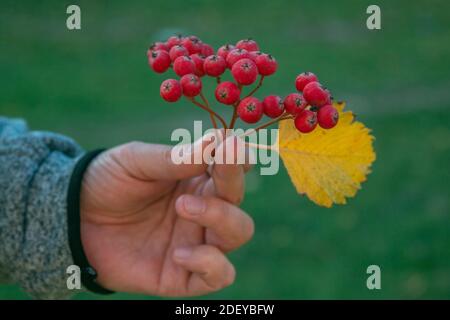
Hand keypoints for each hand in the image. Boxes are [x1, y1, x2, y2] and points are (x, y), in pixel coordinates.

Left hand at [79, 133, 253, 295]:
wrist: (72, 221)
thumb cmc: (108, 182)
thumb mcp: (136, 161)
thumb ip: (175, 158)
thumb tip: (219, 140)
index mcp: (196, 179)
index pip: (232, 168)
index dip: (238, 157)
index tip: (232, 145)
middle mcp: (203, 209)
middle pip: (237, 199)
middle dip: (231, 183)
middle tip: (210, 170)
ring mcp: (196, 241)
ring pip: (238, 233)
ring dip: (221, 218)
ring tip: (183, 206)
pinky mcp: (182, 275)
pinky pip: (219, 276)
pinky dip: (210, 264)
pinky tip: (180, 253)